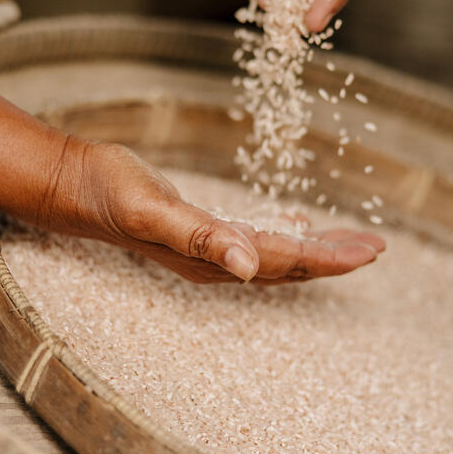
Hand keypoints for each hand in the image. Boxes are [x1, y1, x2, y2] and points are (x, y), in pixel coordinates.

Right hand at [37, 139, 383, 283]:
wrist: (75, 186)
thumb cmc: (110, 193)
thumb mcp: (154, 211)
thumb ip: (201, 237)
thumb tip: (248, 267)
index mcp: (211, 258)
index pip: (284, 262)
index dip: (329, 258)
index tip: (370, 251)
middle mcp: (215, 261)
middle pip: (288, 265)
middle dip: (334, 258)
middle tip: (377, 246)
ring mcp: (207, 249)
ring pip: (275, 255)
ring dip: (315, 249)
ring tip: (352, 241)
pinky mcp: (199, 231)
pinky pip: (254, 240)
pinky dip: (284, 235)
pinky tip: (299, 225)